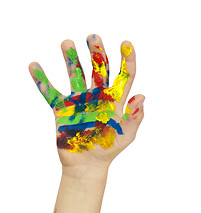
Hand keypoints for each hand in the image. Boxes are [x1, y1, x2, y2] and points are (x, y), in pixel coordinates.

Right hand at [29, 34, 143, 169]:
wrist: (88, 164)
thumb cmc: (110, 149)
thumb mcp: (127, 134)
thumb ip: (134, 117)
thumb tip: (142, 96)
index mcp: (115, 100)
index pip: (125, 76)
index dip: (127, 60)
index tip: (126, 44)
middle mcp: (98, 95)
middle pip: (99, 69)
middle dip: (97, 53)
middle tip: (93, 37)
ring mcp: (79, 100)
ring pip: (75, 74)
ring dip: (71, 59)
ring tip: (67, 43)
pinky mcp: (62, 109)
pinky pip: (50, 92)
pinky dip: (42, 80)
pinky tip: (34, 66)